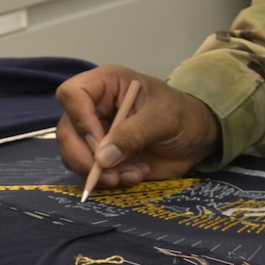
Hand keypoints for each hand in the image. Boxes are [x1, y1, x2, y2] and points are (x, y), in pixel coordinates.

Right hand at [55, 64, 221, 191]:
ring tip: (132, 174)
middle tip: (110, 173)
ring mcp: (96, 132)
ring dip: (99, 172)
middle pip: (66, 130)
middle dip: (85, 157)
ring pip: (73, 154)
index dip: (80, 119)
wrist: (197, 138)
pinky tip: (134, 175)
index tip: (100, 142)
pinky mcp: (102, 156)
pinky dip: (108, 179)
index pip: (72, 94)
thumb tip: (102, 157)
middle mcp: (95, 107)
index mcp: (107, 84)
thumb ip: (135, 133)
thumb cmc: (184, 115)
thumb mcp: (165, 118)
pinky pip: (89, 171)